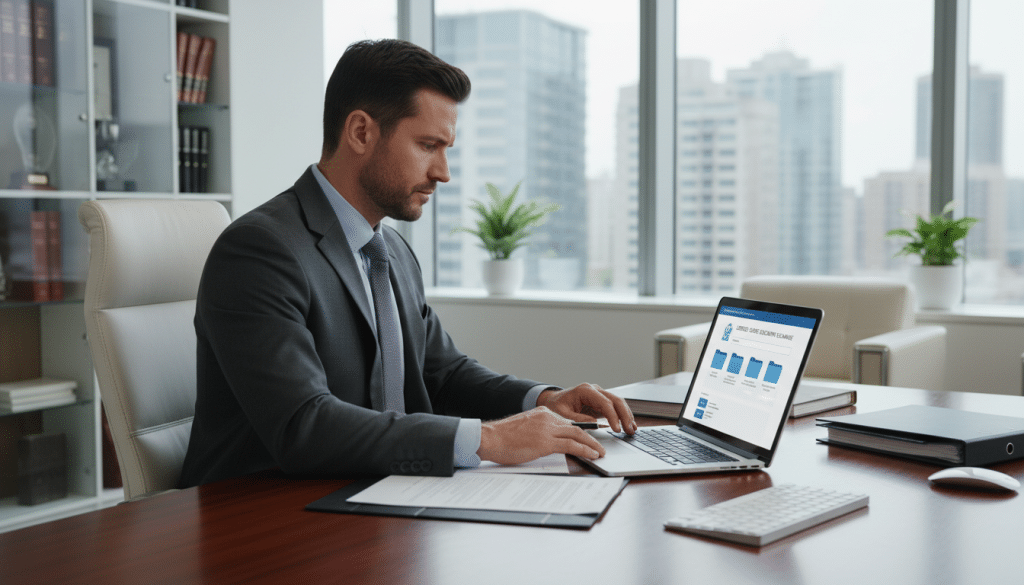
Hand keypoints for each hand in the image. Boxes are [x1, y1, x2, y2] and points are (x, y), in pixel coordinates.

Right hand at [478, 407, 605, 464]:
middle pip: (576, 426)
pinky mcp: (545, 441)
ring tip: (600, 452)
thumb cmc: (501, 437)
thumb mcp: (524, 429)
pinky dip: (585, 450)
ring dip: (592, 444)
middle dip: (591, 437)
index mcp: (542, 413)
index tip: (588, 438)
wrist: (489, 437)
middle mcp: (547, 417)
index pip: (566, 422)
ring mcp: (547, 429)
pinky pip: (572, 445)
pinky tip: (592, 455)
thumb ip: (538, 431)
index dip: (580, 431)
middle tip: (600, 445)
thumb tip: (548, 442)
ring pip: (578, 434)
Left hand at [536, 383, 637, 434]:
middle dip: (624, 416)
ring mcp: (599, 394)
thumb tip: (596, 424)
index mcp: (585, 390)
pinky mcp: (601, 401)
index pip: (604, 402)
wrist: (552, 401)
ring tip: (632, 430)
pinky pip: (615, 407)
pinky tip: (628, 425)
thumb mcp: (562, 415)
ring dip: (627, 416)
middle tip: (630, 430)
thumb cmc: (555, 406)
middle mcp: (594, 390)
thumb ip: (578, 419)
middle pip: (616, 400)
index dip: (612, 416)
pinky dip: (622, 416)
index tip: (616, 429)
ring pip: (618, 403)